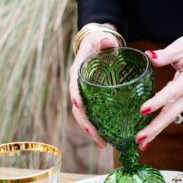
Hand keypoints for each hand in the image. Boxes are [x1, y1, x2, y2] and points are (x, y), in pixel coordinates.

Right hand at [69, 30, 120, 146]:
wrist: (98, 45)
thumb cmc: (99, 42)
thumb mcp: (101, 39)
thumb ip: (105, 41)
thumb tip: (108, 41)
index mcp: (78, 70)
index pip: (74, 84)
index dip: (75, 95)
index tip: (79, 105)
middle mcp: (79, 85)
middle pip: (78, 108)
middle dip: (85, 123)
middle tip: (97, 137)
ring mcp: (85, 94)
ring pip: (84, 115)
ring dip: (92, 130)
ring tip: (103, 144)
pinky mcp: (93, 99)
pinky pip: (93, 114)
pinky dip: (98, 126)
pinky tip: (107, 138)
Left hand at [135, 31, 182, 148]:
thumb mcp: (181, 46)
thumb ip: (164, 54)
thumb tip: (149, 56)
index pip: (172, 92)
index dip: (158, 102)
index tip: (142, 110)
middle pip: (172, 113)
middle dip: (155, 127)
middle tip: (139, 139)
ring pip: (172, 116)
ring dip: (157, 130)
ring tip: (142, 143)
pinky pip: (172, 111)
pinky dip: (161, 122)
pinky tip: (150, 131)